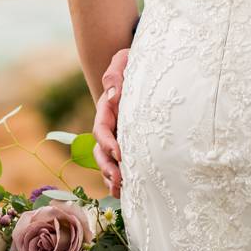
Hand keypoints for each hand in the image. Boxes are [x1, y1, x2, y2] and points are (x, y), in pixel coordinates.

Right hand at [92, 46, 129, 194]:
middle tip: (119, 180)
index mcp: (107, 108)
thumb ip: (115, 74)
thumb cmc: (137, 62)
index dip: (107, 143)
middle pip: (101, 151)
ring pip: (108, 161)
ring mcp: (119, 136)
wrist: (150, 67)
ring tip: (121, 190)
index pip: (101, 128)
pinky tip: (129, 190)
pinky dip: (121, 178)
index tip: (120, 153)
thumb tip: (113, 96)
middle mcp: (111, 125)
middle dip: (107, 167)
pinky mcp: (130, 144)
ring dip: (111, 177)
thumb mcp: (124, 60)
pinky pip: (120, 164)